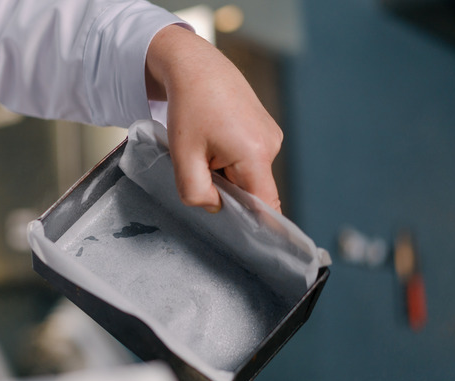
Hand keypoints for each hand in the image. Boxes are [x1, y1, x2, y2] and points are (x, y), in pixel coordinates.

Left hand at [145, 25, 282, 212]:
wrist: (195, 66)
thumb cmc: (189, 106)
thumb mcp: (183, 156)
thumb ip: (196, 192)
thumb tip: (215, 207)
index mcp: (255, 153)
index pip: (266, 204)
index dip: (257, 224)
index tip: (250, 241)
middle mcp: (271, 145)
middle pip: (252, 189)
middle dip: (226, 189)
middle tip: (200, 168)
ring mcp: (270, 135)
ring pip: (249, 173)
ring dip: (225, 171)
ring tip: (204, 146)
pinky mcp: (264, 128)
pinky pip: (249, 157)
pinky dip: (230, 158)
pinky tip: (213, 139)